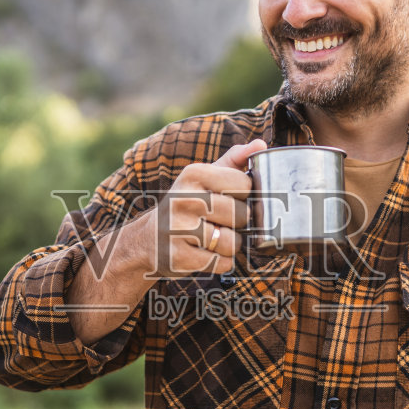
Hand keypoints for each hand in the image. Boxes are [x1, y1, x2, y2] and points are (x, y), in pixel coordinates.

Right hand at [141, 138, 266, 277]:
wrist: (148, 239)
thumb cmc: (186, 206)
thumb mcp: (203, 179)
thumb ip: (233, 161)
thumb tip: (261, 144)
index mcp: (194, 174)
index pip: (245, 185)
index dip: (246, 197)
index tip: (231, 200)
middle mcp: (184, 198)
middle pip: (241, 215)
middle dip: (239, 224)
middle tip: (221, 223)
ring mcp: (178, 229)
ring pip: (232, 242)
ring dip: (229, 245)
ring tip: (213, 239)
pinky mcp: (178, 257)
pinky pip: (220, 263)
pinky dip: (219, 262)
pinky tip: (204, 253)